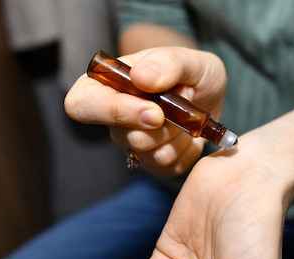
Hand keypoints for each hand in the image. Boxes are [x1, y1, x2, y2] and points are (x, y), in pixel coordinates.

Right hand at [64, 47, 228, 175]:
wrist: (211, 95)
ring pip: (152, 154)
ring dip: (180, 133)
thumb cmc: (192, 72)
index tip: (155, 111)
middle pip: (127, 137)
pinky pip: (169, 166)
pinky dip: (188, 149)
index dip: (115, 112)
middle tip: (186, 96)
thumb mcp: (187, 58)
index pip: (82, 105)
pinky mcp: (153, 163)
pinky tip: (190, 132)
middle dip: (166, 123)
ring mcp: (131, 143)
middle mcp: (112, 118)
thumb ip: (165, 62)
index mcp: (105, 84)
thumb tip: (141, 78)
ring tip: (187, 112)